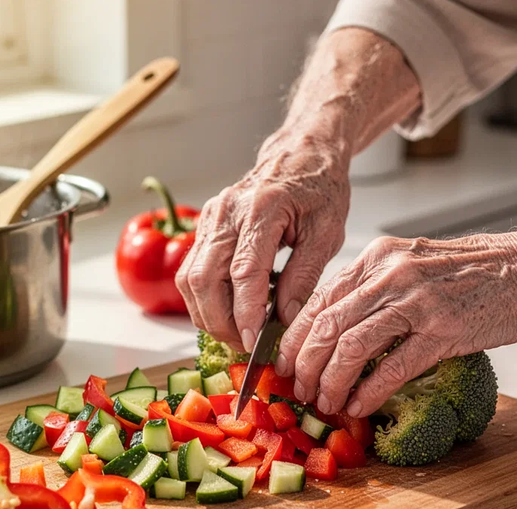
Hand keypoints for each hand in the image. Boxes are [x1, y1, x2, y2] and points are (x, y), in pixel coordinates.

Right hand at [174, 131, 349, 350]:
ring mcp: (211, 217)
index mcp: (262, 208)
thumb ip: (305, 276)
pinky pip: (192, 271)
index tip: (255, 342)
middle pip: (203, 279)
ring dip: (208, 314)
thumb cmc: (319, 189)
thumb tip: (286, 318)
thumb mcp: (327, 232)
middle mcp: (227, 211)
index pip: (243, 272)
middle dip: (220, 322)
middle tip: (245, 345)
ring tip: (236, 333)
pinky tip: (229, 311)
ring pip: (189, 279)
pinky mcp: (205, 226)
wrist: (301, 154)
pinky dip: (206, 299)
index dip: (246, 313)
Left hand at [275, 233, 516, 416]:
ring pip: (351, 347)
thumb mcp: (414, 264)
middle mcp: (391, 274)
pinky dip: (369, 392)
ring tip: (325, 404)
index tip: (285, 364)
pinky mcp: (444, 329)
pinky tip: (359, 407)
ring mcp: (417, 301)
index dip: (296, 338)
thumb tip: (338, 326)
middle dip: (305, 365)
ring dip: (331, 382)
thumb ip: (376, 288)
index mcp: (378, 257)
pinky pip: (392, 367)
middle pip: (327, 325)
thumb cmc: (477, 272)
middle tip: (298, 391)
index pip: (320, 299)